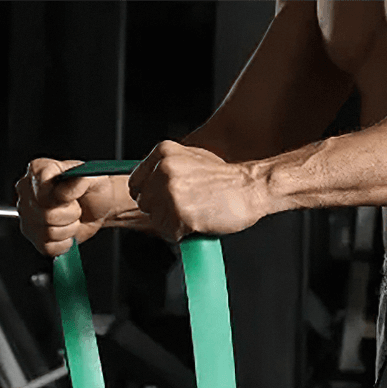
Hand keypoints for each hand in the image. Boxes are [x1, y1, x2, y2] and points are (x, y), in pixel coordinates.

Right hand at [15, 159, 121, 256]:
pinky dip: (64, 243)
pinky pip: (49, 247)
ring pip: (48, 232)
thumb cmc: (91, 189)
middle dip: (70, 215)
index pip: (42, 191)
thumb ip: (80, 179)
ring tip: (72, 218)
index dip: (62, 198)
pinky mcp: (34, 236)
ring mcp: (27, 215)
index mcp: (38, 170)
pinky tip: (68, 232)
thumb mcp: (92, 177)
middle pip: (46, 214)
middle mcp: (27, 191)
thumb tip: (71, 185)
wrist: (96, 207)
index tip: (74, 197)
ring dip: (69, 229)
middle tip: (76, 207)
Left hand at [127, 141, 265, 242]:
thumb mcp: (192, 159)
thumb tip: (150, 185)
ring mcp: (171, 192)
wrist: (251, 187)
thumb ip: (168, 168)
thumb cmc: (226, 178)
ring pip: (155, 221)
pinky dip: (182, 234)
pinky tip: (197, 224)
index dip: (148, 197)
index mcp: (163, 153)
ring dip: (171, 224)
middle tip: (183, 210)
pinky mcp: (181, 214)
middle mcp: (164, 170)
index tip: (159, 202)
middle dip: (161, 211)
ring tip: (192, 216)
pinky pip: (170, 234)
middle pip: (144, 204)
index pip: (135, 183)